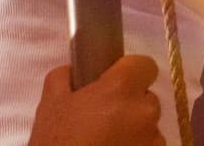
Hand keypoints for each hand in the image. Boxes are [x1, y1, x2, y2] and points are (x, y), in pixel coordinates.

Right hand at [28, 55, 164, 145]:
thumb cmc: (58, 139)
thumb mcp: (50, 100)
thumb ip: (67, 76)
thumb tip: (78, 72)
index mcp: (121, 89)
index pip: (145, 65)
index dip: (130, 70)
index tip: (113, 80)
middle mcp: (144, 113)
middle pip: (146, 97)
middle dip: (129, 103)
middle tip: (103, 115)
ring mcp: (153, 142)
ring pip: (149, 126)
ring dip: (133, 129)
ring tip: (106, 140)